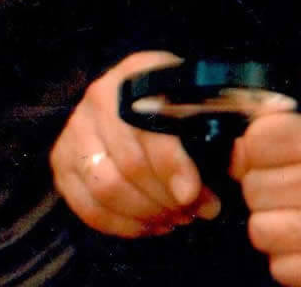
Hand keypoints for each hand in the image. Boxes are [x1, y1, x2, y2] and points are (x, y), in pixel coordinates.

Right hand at [52, 51, 217, 237]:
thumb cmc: (178, 97)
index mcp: (140, 73)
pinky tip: (147, 225)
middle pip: (128, 165)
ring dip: (143, 214)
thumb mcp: (199, 97)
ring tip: (173, 221)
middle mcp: (101, 98)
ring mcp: (76, 129)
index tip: (193, 194)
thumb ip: (218, 123)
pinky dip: (118, 224)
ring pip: (105, 189)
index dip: (173, 167)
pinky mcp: (61, 159)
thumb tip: (239, 164)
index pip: (152, 129)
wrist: (137, 89)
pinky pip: (84, 204)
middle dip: (163, 199)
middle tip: (191, 213)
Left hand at [235, 74, 300, 286]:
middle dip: (267, 180)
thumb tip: (277, 100)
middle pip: (253, 184)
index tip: (267, 148)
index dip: (258, 143)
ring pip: (260, 228)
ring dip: (275, 220)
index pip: (256, 138)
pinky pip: (282, 268)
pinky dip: (292, 257)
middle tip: (289, 179)